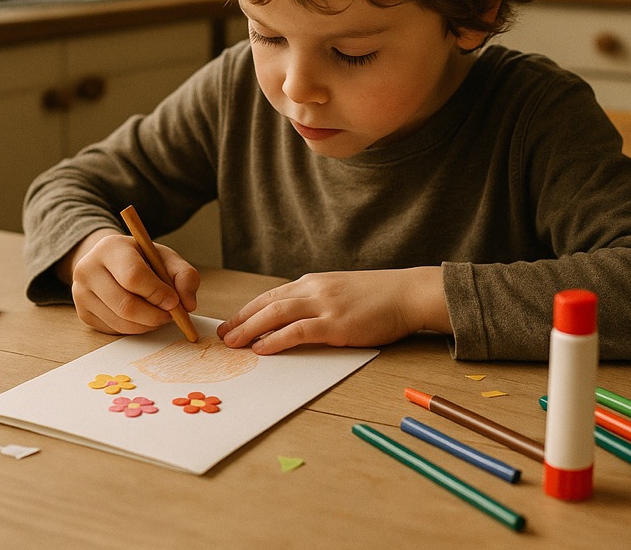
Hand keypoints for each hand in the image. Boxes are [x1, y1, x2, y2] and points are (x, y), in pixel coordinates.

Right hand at [64, 228, 199, 334]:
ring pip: (121, 322)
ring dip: (148, 324)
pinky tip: (142, 316)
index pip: (133, 276)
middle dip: (155, 315)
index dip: (157, 293)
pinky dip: (135, 328)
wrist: (109, 262)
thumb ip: (184, 275)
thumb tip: (188, 304)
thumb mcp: (164, 257)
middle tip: (171, 315)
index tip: (174, 301)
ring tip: (159, 314)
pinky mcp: (83, 313)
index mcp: (110, 248)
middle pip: (126, 305)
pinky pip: (115, 330)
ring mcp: (81, 293)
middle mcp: (88, 269)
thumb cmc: (141, 259)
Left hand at [217, 266, 449, 353]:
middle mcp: (314, 289)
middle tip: (222, 335)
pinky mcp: (337, 324)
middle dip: (241, 320)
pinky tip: (262, 349)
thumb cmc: (379, 297)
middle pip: (267, 303)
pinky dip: (276, 340)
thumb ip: (318, 302)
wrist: (408, 293)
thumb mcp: (341, 292)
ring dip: (250, 329)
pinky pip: (298, 331)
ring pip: (276, 314)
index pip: (271, 295)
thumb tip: (294, 320)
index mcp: (314, 282)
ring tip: (233, 343)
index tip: (231, 323)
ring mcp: (325, 305)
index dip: (248, 310)